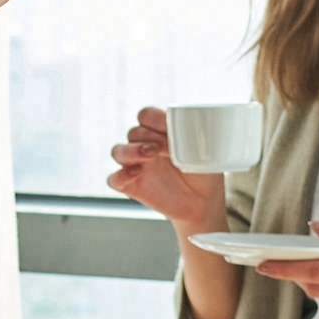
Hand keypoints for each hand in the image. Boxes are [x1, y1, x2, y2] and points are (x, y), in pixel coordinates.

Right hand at [107, 107, 228, 239]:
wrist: (203, 203)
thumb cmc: (204, 173)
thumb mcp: (205, 151)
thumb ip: (195, 136)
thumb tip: (196, 124)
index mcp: (159, 132)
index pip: (146, 115)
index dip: (154, 118)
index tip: (169, 128)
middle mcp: (144, 146)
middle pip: (133, 132)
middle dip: (149, 136)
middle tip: (168, 148)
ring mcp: (135, 166)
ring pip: (118, 150)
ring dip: (131, 150)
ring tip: (150, 154)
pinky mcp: (131, 186)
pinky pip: (113, 179)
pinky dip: (120, 175)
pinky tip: (137, 173)